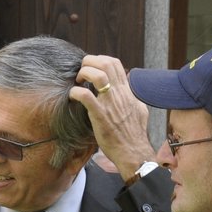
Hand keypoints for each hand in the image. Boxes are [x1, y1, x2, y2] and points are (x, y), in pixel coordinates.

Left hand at [70, 55, 156, 180]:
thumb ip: (132, 97)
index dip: (99, 60)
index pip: (115, 63)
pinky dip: (76, 93)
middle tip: (81, 73)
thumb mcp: (139, 109)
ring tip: (78, 82)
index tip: (91, 68)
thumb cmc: (134, 134)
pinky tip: (73, 97)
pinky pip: (86, 96)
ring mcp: (110, 104)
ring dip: (84, 74)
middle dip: (89, 62)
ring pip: (98, 75)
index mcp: (126, 91)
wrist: (133, 152)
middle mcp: (119, 94)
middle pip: (106, 63)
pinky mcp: (100, 115)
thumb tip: (129, 87)